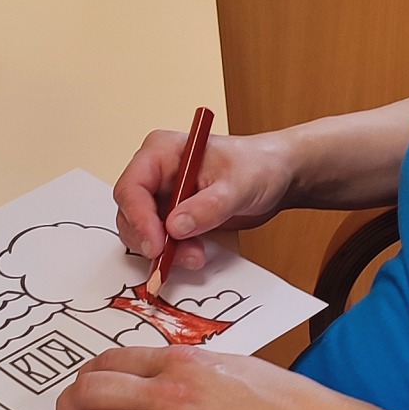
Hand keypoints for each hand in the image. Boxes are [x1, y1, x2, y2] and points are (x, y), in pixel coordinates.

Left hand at [56, 346, 377, 409]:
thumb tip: (166, 376)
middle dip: (68, 408)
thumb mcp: (235, 365)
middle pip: (91, 392)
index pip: (111, 361)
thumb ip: (194, 369)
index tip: (82, 390)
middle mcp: (169, 392)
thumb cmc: (287, 403)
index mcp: (183, 362)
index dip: (86, 377)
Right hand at [113, 127, 297, 273]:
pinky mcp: (173, 216)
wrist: (277, 176)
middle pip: (131, 212)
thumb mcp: (238, 185)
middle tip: (173, 257)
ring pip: (142, 230)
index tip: (156, 243)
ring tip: (195, 256)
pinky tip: (194, 255)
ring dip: (164, 250)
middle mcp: (157, 173)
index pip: (133, 186)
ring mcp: (163, 195)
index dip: (139, 217)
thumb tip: (175, 227)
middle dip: (151, 238)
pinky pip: (161, 239)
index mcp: (162, 152)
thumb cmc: (259, 165)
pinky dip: (172, 253)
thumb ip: (208, 206)